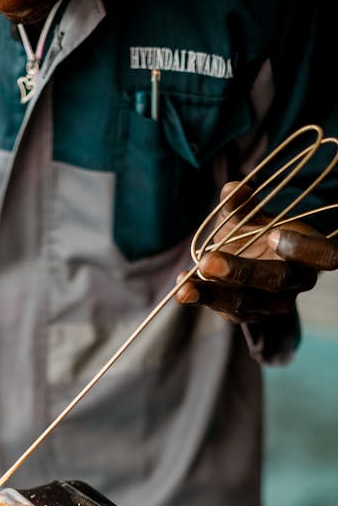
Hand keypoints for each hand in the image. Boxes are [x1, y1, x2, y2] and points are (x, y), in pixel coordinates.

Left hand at [174, 181, 337, 321]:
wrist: (253, 260)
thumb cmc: (259, 232)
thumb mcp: (252, 215)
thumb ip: (242, 203)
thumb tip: (230, 189)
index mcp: (312, 253)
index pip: (326, 255)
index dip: (304, 248)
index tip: (274, 234)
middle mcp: (298, 282)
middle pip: (276, 280)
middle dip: (241, 271)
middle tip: (209, 261)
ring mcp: (275, 304)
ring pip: (248, 302)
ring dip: (214, 294)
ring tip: (184, 286)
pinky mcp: (252, 316)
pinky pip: (229, 311)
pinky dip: (203, 299)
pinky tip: (182, 291)